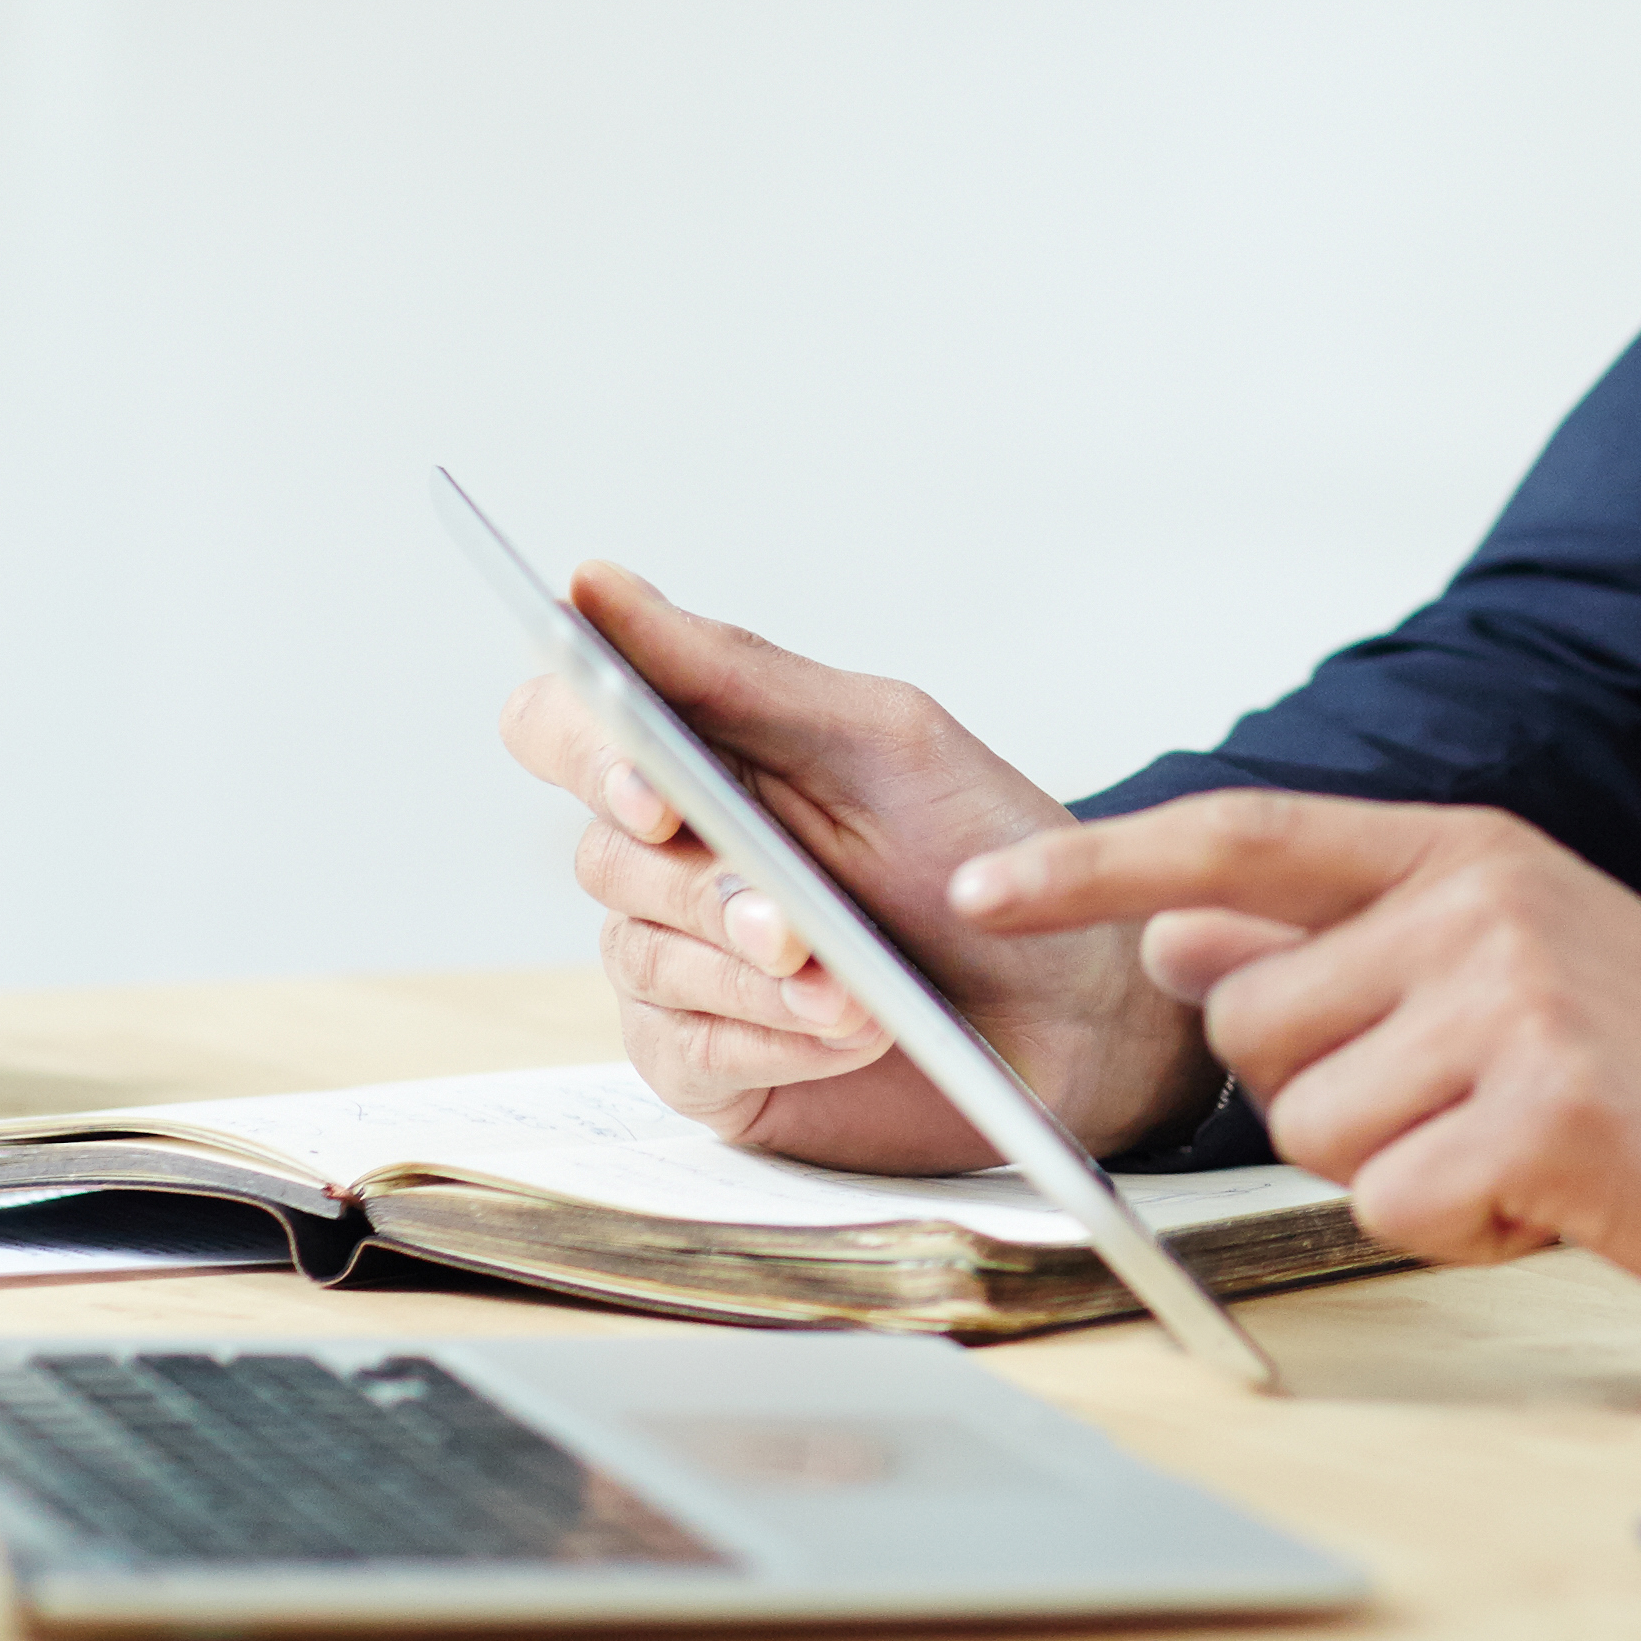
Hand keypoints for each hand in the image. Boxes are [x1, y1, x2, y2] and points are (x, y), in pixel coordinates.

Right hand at [501, 565, 1212, 1172]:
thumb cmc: (984, 848)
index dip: (584, 755)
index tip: (660, 796)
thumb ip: (732, 671)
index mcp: (703, 752)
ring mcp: (681, 958)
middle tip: (798, 924)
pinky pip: (680, 1047)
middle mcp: (674, 852)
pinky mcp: (706, 1057)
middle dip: (711, 893)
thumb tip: (590, 584)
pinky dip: (766, 1039)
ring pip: (642, 958)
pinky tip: (845, 1034)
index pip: (559, 726)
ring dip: (757, 977)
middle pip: (604, 858)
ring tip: (860, 994)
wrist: (1081, 998)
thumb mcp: (881, 738)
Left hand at [953, 795, 1640, 1352]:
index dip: (1097, 866)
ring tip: (1526, 1153)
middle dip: (1333, 1103)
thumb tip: (1178, 931)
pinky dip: (1460, 1232)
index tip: (979, 888)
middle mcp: (1483, 901)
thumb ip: (1346, 943)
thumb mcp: (1513, 968)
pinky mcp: (1547, 1110)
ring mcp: (1517, 999)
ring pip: (1313, 1128)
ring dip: (1402, 1175)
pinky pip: (1394, 1205)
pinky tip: (1558, 1199)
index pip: (1241, 837)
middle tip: (1469, 1113)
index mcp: (1469, 854)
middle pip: (1256, 1027)